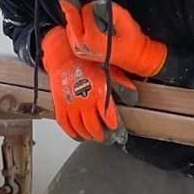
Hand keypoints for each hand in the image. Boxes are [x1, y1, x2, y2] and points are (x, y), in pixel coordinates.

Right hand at [40, 26, 130, 142]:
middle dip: (101, 135)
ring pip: (81, 129)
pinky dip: (72, 133)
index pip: (109, 118)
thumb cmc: (87, 62)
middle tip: (105, 138)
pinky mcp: (60, 106)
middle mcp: (85, 102)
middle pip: (94, 127)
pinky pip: (66, 125)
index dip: (114, 126)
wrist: (64, 56)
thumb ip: (122, 86)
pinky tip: (78, 135)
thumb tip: (133, 98)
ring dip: (88, 136)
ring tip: (93, 137)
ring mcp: (72, 106)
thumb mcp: (110, 71)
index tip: (117, 130)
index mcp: (100, 93)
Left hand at [55, 0, 166, 80]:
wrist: (135, 57)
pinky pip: (71, 33)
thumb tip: (96, 5)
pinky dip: (77, 26)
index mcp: (91, 38)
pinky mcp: (79, 51)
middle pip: (72, 19)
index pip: (84, 12)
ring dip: (78, 19)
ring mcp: (79, 50)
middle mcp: (82, 45)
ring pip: (70, 25)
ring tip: (95, 22)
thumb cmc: (132, 42)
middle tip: (94, 12)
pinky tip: (89, 27)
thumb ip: (110, 9)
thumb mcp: (126, 20)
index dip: (91, 5)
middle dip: (80, 12)